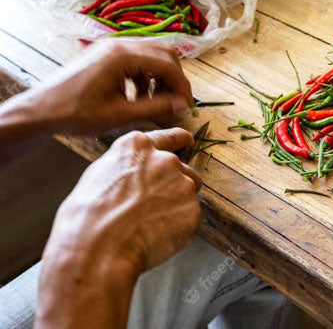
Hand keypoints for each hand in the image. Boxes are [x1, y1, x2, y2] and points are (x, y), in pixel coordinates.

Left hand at [15, 39, 192, 134]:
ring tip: (156, 102)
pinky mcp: (106, 54)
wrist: (41, 110)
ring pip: (151, 55)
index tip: (188, 105)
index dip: (183, 86)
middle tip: (176, 102)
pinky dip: (145, 76)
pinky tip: (139, 96)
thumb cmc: (76, 113)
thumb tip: (182, 105)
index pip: (168, 64)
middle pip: (164, 52)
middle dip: (174, 78)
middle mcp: (119, 45)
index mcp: (123, 56)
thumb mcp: (121, 115)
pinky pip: (137, 59)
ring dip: (160, 77)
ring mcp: (111, 47)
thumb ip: (156, 107)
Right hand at [44, 127, 201, 270]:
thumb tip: (135, 175)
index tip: (189, 141)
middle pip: (183, 170)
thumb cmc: (87, 217)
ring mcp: (182, 185)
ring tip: (149, 224)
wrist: (97, 248)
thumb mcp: (98, 176)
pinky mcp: (192, 210)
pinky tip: (154, 236)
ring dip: (177, 205)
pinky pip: (189, 218)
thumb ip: (127, 167)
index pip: (170, 136)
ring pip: (188, 194)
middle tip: (152, 208)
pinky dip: (178, 227)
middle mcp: (165, 161)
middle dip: (174, 186)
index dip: (181, 140)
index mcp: (138, 147)